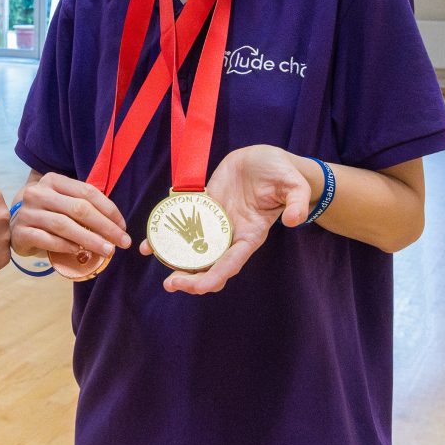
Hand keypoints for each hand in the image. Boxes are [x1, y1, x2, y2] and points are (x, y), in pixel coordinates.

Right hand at [10, 171, 130, 260]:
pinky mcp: (20, 232)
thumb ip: (84, 206)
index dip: (109, 209)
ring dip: (89, 239)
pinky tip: (79, 252)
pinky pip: (47, 240)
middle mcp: (38, 192)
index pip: (87, 192)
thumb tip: (117, 225)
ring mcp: (27, 212)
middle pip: (78, 208)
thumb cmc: (47, 213)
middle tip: (122, 242)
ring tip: (107, 250)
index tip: (123, 226)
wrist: (15, 223)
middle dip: (105, 226)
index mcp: (53, 180)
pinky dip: (66, 246)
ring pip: (64, 225)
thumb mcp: (63, 201)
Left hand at [139, 144, 311, 294]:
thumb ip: (296, 201)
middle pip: (209, 264)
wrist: (264, 157)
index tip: (198, 287)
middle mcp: (230, 234)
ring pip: (192, 248)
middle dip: (191, 278)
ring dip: (174, 258)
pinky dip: (167, 233)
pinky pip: (183, 224)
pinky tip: (148, 241)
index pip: (232, 263)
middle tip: (170, 284)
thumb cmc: (282, 172)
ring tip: (153, 260)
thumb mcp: (294, 184)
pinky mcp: (203, 206)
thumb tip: (293, 220)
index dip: (215, 276)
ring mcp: (214, 222)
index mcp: (251, 235)